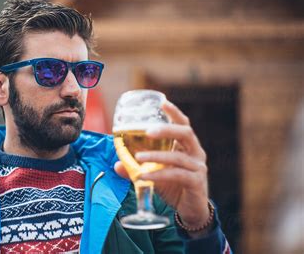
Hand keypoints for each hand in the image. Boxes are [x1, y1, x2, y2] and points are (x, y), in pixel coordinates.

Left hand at [114, 100, 210, 231]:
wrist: (191, 211)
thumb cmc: (174, 186)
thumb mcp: (154, 173)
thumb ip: (137, 167)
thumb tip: (116, 164)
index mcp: (186, 145)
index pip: (183, 124)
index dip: (174, 113)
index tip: (162, 102)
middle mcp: (195, 153)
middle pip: (185, 133)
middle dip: (166, 129)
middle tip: (147, 131)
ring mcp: (198, 168)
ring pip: (178, 157)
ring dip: (156, 156)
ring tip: (138, 157)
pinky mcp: (196, 183)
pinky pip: (177, 175)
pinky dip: (158, 175)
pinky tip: (144, 176)